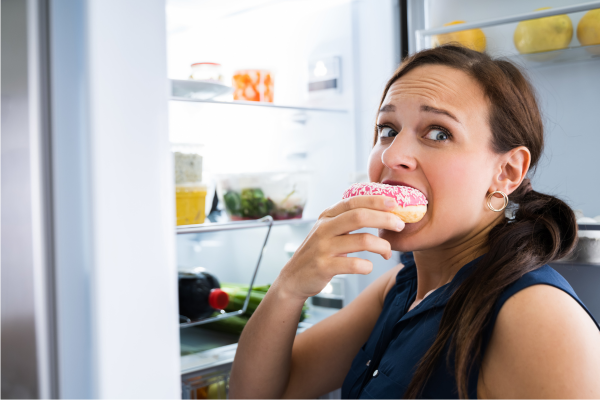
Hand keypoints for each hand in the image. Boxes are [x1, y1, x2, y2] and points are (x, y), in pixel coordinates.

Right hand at [274, 195, 404, 299]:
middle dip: (385, 219)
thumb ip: (347, 219)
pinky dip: (367, 266)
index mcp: (327, 216)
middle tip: (400, 225)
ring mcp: (323, 247)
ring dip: (381, 246)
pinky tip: (368, 267)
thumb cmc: (320, 252)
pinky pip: (353, 264)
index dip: (376, 200)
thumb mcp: (328, 230)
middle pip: (359, 216)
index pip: (354, 201)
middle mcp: (324, 228)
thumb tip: (382, 210)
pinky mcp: (324, 266)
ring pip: (361, 241)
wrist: (294, 278)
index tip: (395, 203)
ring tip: (387, 252)